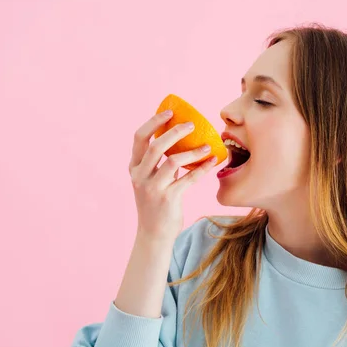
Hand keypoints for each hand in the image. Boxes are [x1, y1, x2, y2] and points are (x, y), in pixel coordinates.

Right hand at [128, 109, 216, 240]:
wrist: (153, 234)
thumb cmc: (156, 204)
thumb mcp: (150, 181)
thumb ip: (159, 163)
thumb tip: (178, 140)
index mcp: (134, 168)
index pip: (139, 138)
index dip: (153, 122)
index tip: (169, 112)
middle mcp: (140, 176)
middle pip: (156, 146)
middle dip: (175, 132)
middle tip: (191, 124)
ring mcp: (152, 188)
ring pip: (173, 162)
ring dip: (193, 151)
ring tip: (207, 146)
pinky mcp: (167, 199)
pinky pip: (188, 179)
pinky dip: (202, 168)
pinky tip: (212, 162)